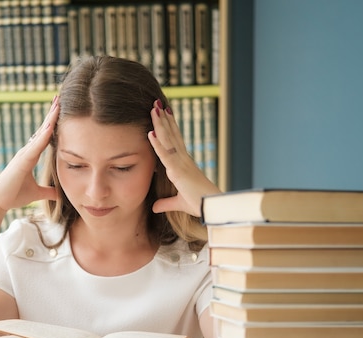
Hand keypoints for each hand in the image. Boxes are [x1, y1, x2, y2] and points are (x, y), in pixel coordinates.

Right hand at [0, 97, 59, 212]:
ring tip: (57, 105)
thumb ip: (48, 192)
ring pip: (39, 134)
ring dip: (49, 120)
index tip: (60, 109)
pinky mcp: (22, 161)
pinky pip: (35, 147)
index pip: (45, 136)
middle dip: (51, 114)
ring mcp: (23, 155)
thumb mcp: (36, 193)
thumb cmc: (13, 195)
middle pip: (42, 129)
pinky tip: (51, 126)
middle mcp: (27, 152)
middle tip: (59, 98)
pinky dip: (43, 136)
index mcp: (30, 156)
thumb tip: (60, 194)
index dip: (52, 123)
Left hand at [148, 99, 219, 216]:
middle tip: (156, 103)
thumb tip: (154, 206)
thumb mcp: (178, 203)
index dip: (169, 126)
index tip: (164, 113)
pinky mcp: (178, 171)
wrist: (211, 208)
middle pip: (171, 135)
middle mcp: (183, 159)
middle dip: (163, 119)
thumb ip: (166, 203)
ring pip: (168, 140)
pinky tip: (150, 133)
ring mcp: (181, 163)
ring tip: (153, 108)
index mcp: (184, 164)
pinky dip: (157, 144)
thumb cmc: (200, 204)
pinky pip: (165, 155)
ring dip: (159, 124)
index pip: (175, 141)